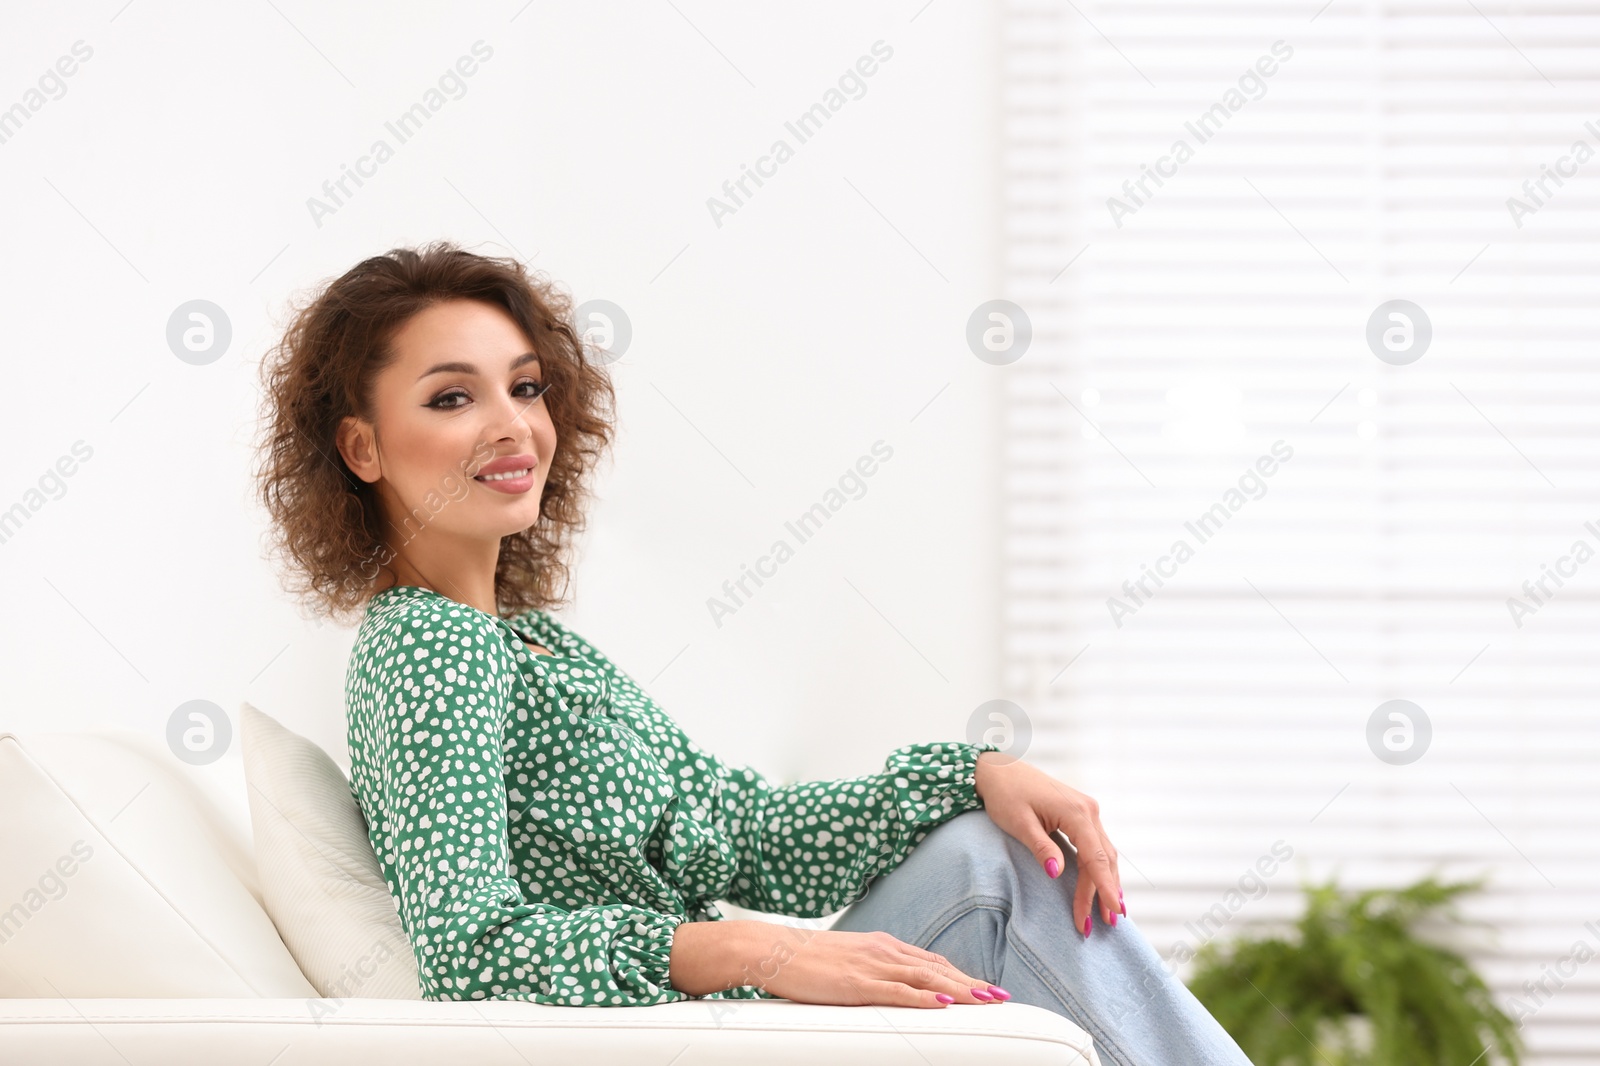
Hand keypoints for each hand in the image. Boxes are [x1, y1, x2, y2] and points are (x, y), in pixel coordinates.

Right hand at [749, 926, 1007, 1007]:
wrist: (771, 948)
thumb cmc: (804, 958)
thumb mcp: (847, 961)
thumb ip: (873, 970)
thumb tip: (893, 985)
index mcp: (881, 946)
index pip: (932, 961)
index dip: (962, 974)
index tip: (985, 987)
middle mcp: (882, 952)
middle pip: (937, 969)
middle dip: (972, 984)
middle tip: (1000, 997)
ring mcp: (870, 966)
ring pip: (925, 978)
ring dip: (959, 990)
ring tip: (986, 1000)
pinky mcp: (855, 983)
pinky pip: (895, 991)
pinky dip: (922, 997)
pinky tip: (940, 1002)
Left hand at [973, 752, 1123, 935]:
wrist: (1000, 770)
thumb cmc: (1006, 795)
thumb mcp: (1018, 822)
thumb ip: (1040, 847)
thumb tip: (1056, 873)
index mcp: (1075, 812)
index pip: (1095, 857)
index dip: (1104, 886)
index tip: (1112, 911)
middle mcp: (1088, 810)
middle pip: (1103, 858)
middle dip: (1103, 892)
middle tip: (1104, 924)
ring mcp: (1087, 811)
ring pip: (1104, 853)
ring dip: (1106, 882)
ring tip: (1109, 914)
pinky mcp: (1081, 814)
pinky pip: (1097, 845)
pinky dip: (1101, 868)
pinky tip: (1102, 886)